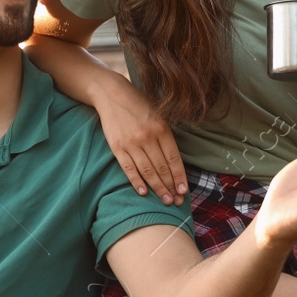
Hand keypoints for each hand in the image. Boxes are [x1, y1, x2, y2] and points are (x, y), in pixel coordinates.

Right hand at [94, 78, 188, 204]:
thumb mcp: (159, 115)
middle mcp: (148, 137)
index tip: (184, 191)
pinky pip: (128, 168)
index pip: (174, 158)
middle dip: (170, 187)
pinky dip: (136, 182)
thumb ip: (166, 136)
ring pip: (147, 171)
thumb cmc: (139, 105)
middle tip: (175, 202)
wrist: (111, 94)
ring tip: (164, 200)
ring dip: (157, 188)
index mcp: (161, 129)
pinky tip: (143, 192)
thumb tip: (175, 162)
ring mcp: (131, 143)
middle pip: (162, 168)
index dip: (180, 177)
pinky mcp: (117, 147)